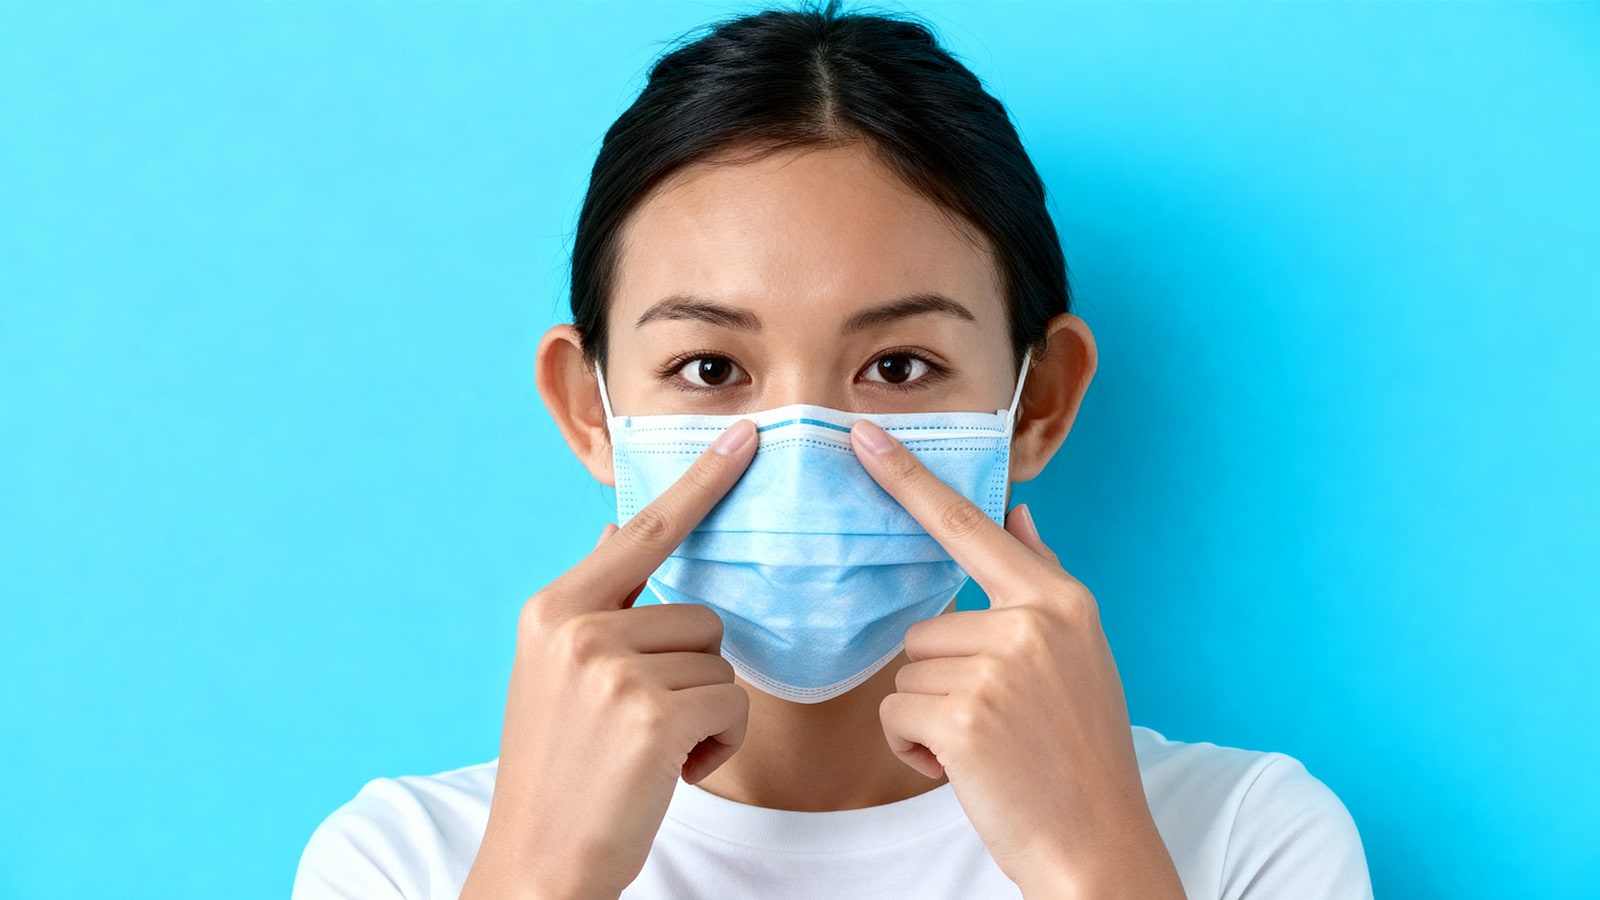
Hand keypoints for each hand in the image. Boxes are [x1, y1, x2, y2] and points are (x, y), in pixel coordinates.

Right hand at [461, 420, 757, 899]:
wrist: (538, 864)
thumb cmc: (561, 773)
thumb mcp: (555, 675)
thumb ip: (594, 609)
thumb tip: (622, 527)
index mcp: (553, 609)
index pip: (644, 530)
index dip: (701, 482)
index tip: (747, 438)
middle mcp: (577, 627)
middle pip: (700, 614)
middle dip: (692, 673)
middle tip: (641, 726)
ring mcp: (612, 668)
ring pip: (721, 662)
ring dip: (705, 712)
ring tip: (648, 752)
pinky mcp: (651, 713)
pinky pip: (732, 704)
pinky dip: (716, 744)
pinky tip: (667, 771)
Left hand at [850, 419, 1183, 899]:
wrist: (1098, 844)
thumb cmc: (1081, 754)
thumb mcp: (1080, 656)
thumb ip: (1042, 579)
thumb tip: (1021, 513)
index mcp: (1060, 601)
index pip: (969, 525)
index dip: (909, 478)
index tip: (863, 433)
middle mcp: (1032, 622)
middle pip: (926, 627)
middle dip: (942, 680)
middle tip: (999, 725)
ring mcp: (997, 667)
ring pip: (906, 673)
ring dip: (929, 717)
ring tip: (988, 749)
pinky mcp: (962, 714)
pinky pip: (895, 713)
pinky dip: (917, 750)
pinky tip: (967, 770)